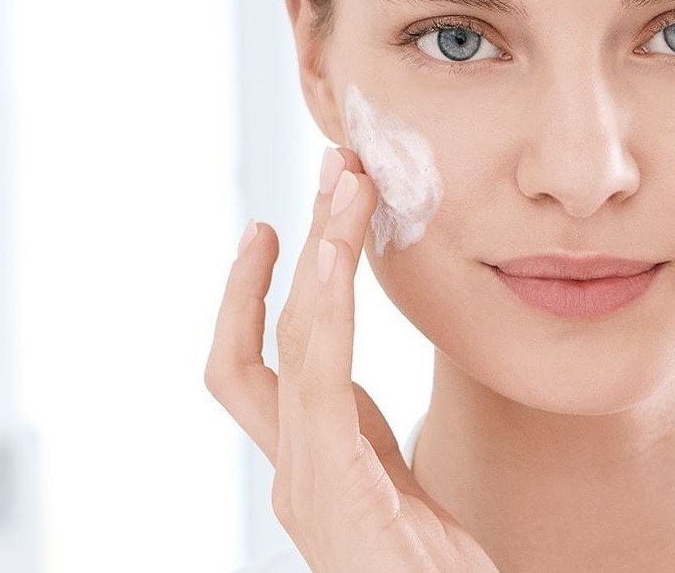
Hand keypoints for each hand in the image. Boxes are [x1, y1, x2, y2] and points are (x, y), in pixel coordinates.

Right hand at [205, 146, 498, 572]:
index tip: (301, 226)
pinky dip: (319, 301)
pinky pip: (315, 375)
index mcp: (319, 466)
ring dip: (316, 253)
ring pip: (289, 341)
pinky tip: (335, 247)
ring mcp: (307, 481)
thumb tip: (386, 424)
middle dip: (294, 254)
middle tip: (333, 173)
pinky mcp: (332, 488)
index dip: (274, 293)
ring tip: (344, 184)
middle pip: (264, 341)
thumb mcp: (410, 501)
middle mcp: (299, 469)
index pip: (272, 364)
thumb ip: (385, 458)